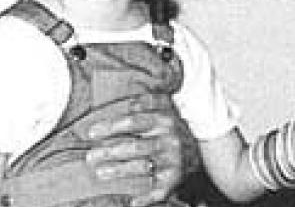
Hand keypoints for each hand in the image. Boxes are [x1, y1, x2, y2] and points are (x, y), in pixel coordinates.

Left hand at [83, 93, 199, 206]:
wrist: (203, 151)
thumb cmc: (172, 129)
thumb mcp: (164, 109)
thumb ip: (146, 101)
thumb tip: (128, 97)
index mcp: (163, 120)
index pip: (133, 122)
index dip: (111, 127)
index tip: (92, 133)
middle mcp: (169, 140)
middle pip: (134, 146)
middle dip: (109, 152)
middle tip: (90, 157)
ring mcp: (173, 161)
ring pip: (141, 167)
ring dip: (119, 171)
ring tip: (100, 173)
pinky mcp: (176, 180)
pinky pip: (159, 190)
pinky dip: (146, 198)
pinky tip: (132, 201)